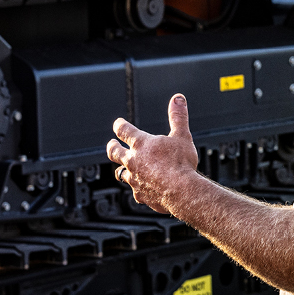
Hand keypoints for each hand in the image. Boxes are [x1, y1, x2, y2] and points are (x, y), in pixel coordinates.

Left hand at [107, 95, 199, 213]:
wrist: (182, 191)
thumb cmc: (181, 163)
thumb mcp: (182, 135)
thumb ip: (178, 116)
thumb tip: (178, 99)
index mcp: (141, 144)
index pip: (124, 130)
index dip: (120, 125)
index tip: (118, 123)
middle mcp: (133, 160)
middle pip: (115, 152)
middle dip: (112, 147)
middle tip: (111, 144)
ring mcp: (135, 179)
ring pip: (121, 173)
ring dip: (121, 170)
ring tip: (121, 170)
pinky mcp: (140, 195)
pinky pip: (135, 191)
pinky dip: (138, 189)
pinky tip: (142, 190)